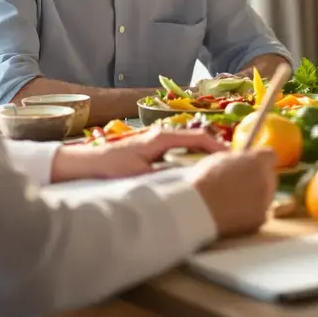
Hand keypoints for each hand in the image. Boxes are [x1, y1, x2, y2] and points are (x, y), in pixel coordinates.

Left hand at [51, 128, 227, 181]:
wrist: (85, 164)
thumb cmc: (110, 167)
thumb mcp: (139, 174)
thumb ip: (165, 176)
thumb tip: (190, 181)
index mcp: (162, 138)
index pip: (198, 137)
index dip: (218, 148)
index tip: (232, 160)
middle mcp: (162, 136)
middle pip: (197, 140)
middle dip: (215, 152)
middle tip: (230, 168)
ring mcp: (157, 142)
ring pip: (189, 147)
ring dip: (204, 157)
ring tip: (216, 172)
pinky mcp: (152, 151)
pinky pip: (179, 153)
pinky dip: (191, 161)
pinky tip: (193, 176)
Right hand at [190, 148, 277, 237]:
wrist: (198, 209)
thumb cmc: (204, 180)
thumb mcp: (220, 159)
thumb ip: (237, 159)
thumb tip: (241, 161)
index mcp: (258, 160)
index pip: (269, 155)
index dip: (259, 160)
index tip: (251, 165)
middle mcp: (268, 179)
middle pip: (269, 177)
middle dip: (258, 179)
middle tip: (239, 186)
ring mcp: (266, 200)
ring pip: (265, 197)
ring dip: (254, 198)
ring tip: (232, 202)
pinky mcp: (261, 219)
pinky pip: (259, 214)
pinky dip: (249, 215)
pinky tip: (233, 215)